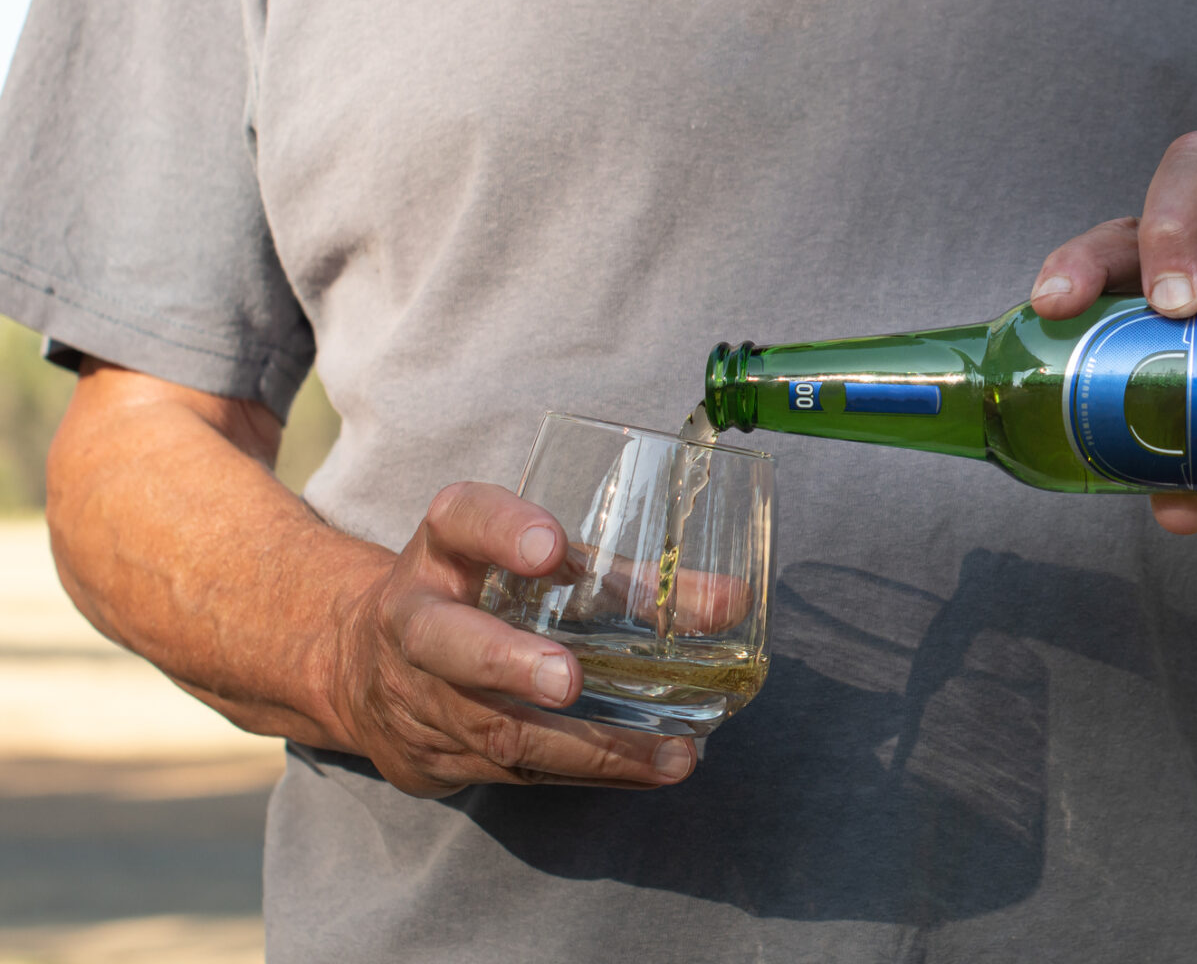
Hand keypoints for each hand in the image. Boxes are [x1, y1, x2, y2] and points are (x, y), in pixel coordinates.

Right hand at [327, 481, 698, 796]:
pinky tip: (645, 771)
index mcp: (444, 550)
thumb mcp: (542, 570)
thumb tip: (733, 603)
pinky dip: (585, 773)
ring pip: (488, 727)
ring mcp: (418, 695)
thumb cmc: (487, 597)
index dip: (500, 529)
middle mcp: (416, 619)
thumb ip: (632, 581)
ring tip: (666, 753)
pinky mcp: (433, 758)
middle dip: (507, 662)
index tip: (548, 544)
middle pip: (444, 640)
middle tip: (567, 680)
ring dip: (582, 746)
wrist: (366, 666)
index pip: (460, 520)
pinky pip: (511, 772)